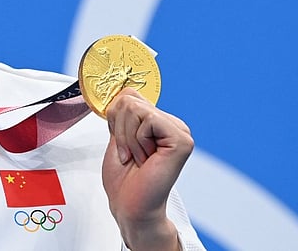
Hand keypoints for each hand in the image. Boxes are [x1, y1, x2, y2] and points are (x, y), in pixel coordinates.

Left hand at [102, 88, 192, 250]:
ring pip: (134, 108)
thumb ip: (121, 114)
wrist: (130, 205)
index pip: (129, 94)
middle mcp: (172, 124)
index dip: (115, 117)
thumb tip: (116, 92)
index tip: (120, 142)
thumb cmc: (124, 179)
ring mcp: (180, 131)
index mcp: (158, 122)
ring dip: (126, 138)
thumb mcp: (117, 137)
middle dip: (118, 128)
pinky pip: (147, 120)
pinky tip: (146, 159)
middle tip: (129, 153)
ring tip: (137, 157)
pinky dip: (137, 141)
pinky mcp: (182, 140)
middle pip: (129, 99)